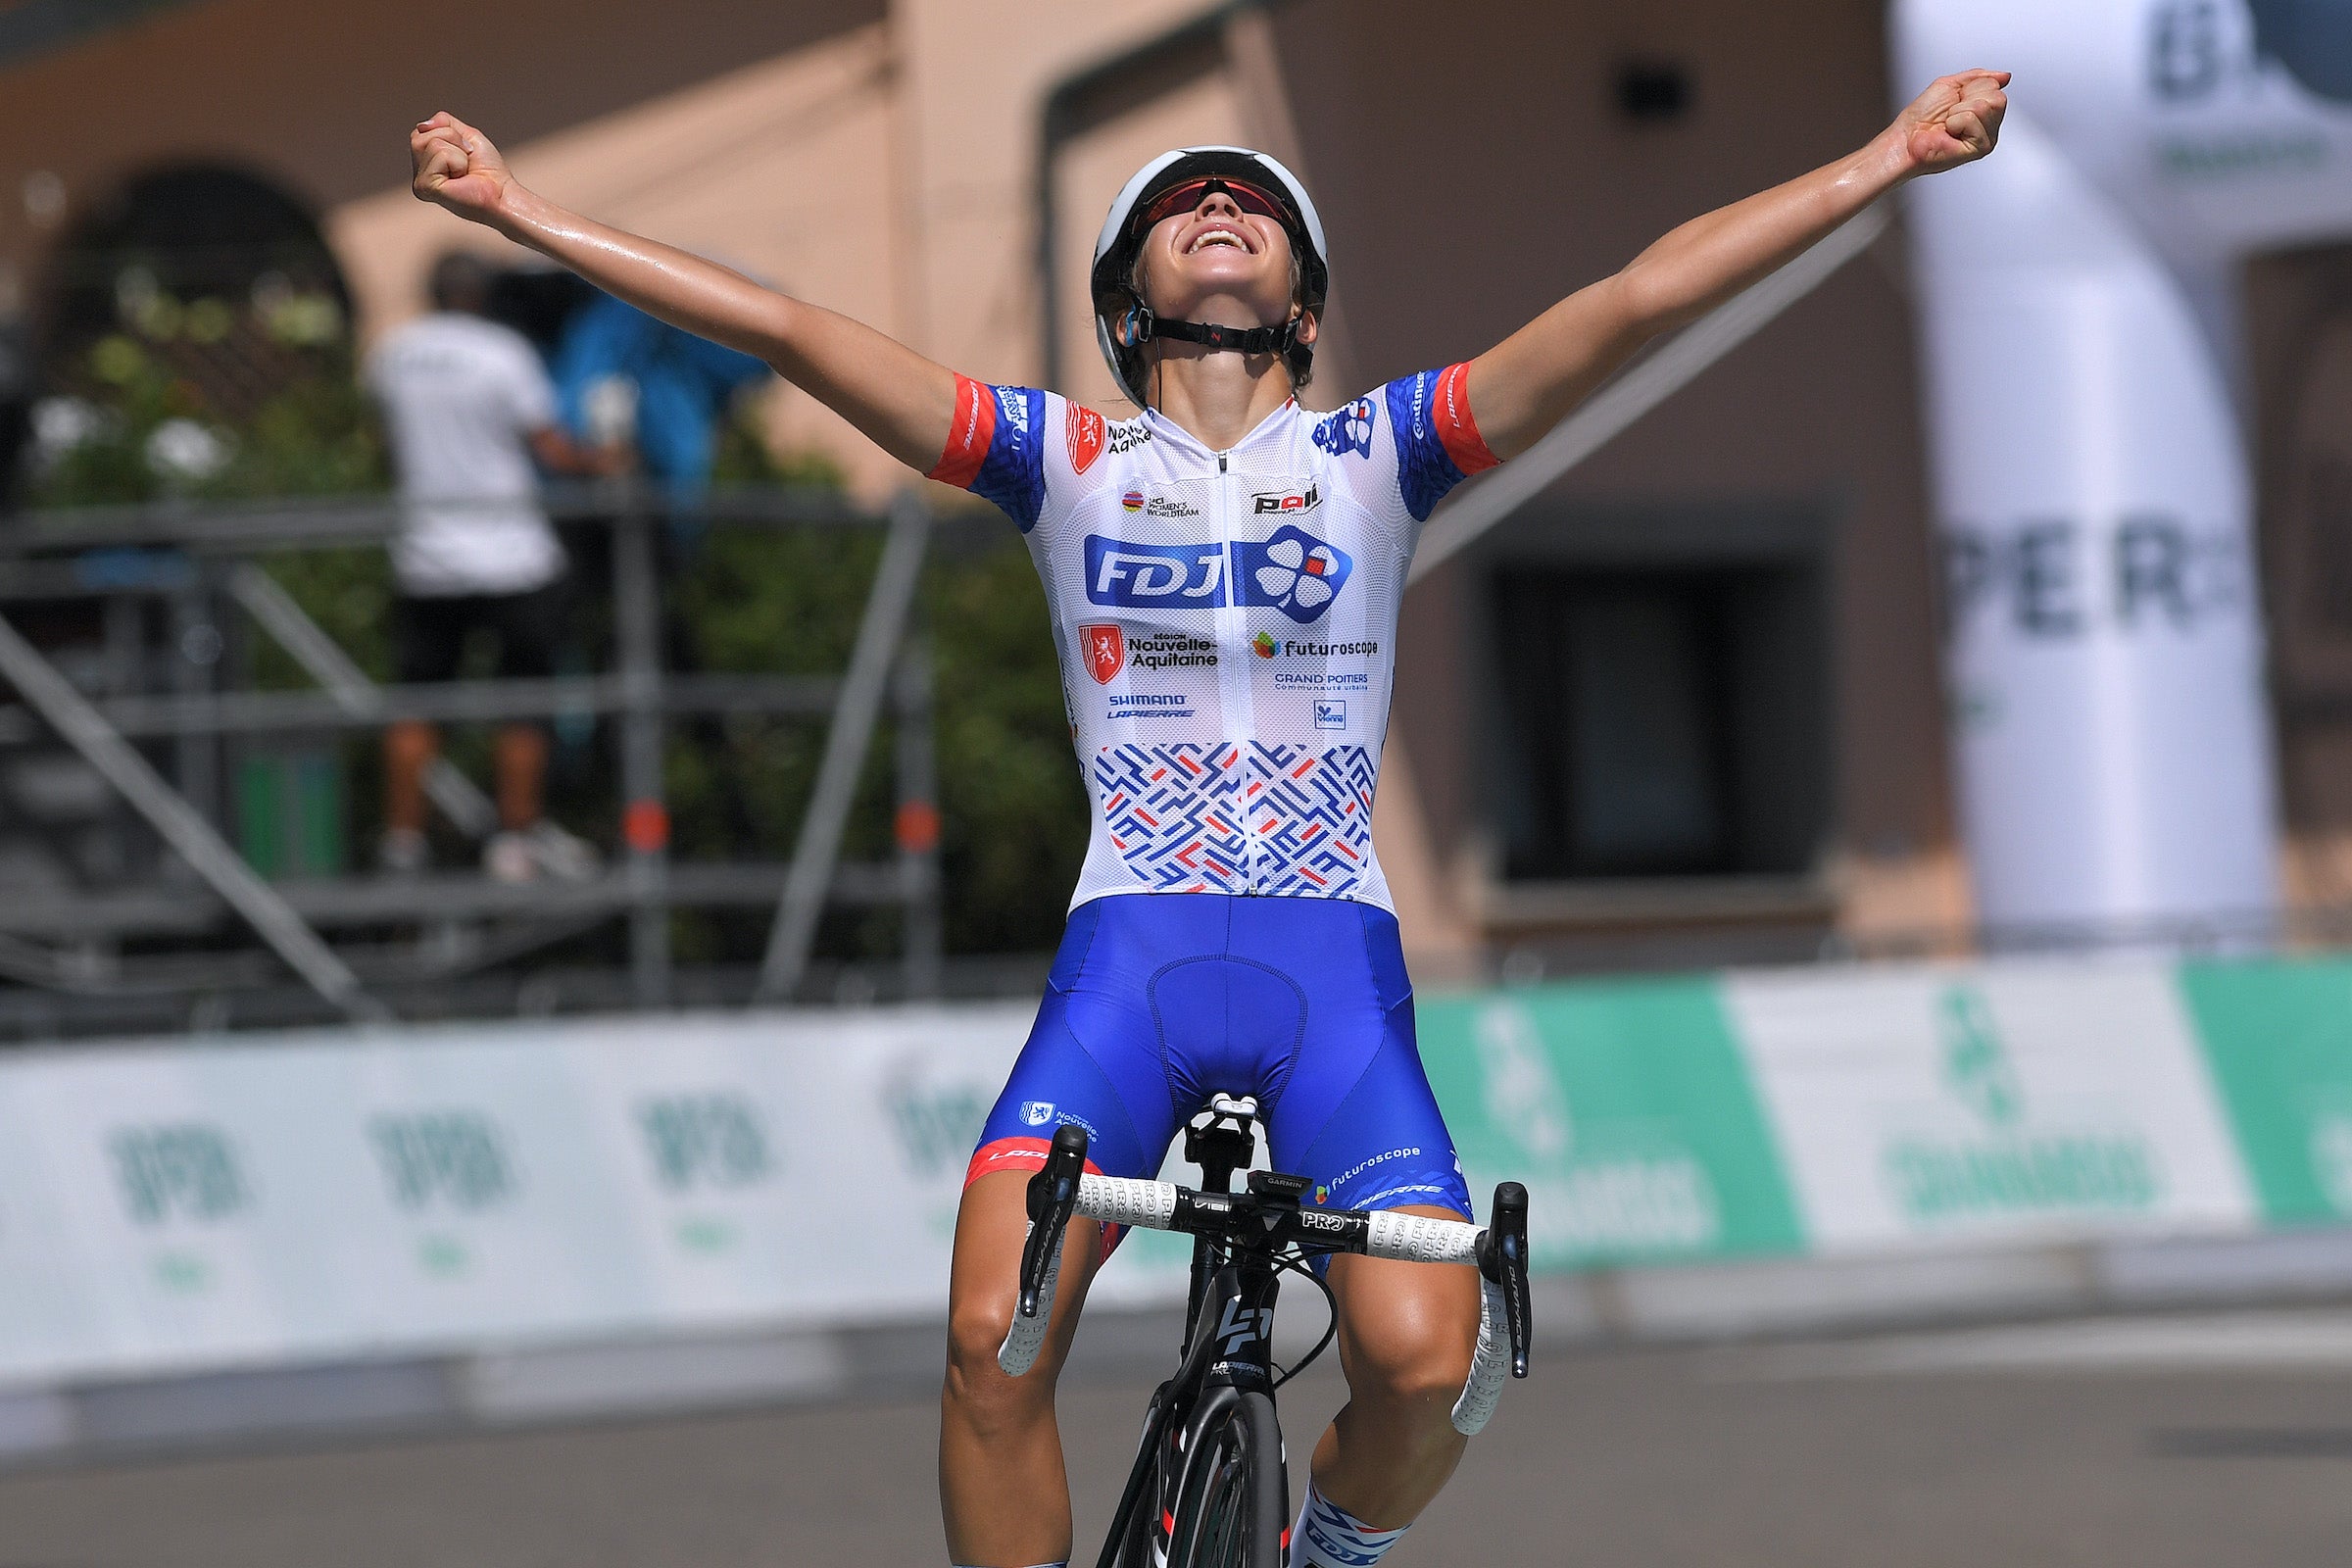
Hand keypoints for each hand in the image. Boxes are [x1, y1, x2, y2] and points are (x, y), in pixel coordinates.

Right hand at [411, 111, 517, 225]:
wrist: (502, 194)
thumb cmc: (489, 170)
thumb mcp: (467, 135)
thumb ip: (443, 123)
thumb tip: (423, 125)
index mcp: (425, 161)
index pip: (423, 129)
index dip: (450, 133)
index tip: (466, 151)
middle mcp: (419, 173)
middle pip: (421, 135)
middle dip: (453, 139)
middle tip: (467, 160)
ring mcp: (420, 182)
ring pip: (433, 143)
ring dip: (458, 152)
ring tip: (465, 171)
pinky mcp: (426, 187)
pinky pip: (441, 154)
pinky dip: (459, 161)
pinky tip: (462, 179)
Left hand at [1888, 70, 2008, 177]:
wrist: (1905, 138)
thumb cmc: (1921, 117)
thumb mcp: (1950, 85)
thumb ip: (1978, 77)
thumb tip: (2004, 76)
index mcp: (1984, 110)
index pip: (1994, 85)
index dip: (1969, 88)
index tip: (1953, 101)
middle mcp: (1989, 125)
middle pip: (1996, 96)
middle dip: (1967, 98)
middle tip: (1950, 113)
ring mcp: (1987, 138)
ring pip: (1985, 106)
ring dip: (1959, 110)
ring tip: (1948, 123)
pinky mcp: (1980, 148)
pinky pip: (1972, 118)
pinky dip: (1955, 121)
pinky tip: (1949, 133)